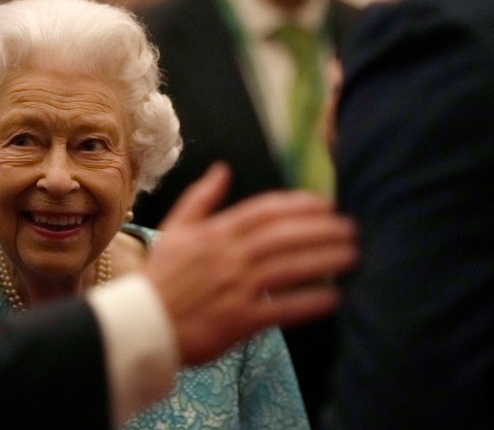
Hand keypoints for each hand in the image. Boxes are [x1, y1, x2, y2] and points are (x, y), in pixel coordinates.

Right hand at [143, 162, 357, 365]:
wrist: (141, 325)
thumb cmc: (160, 277)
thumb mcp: (175, 230)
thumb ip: (201, 198)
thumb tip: (222, 169)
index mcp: (214, 233)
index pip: (264, 211)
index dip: (299, 205)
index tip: (326, 204)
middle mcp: (228, 257)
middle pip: (283, 236)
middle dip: (321, 229)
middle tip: (351, 228)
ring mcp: (235, 288)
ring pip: (288, 268)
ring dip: (324, 259)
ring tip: (352, 254)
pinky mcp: (240, 321)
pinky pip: (282, 310)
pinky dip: (309, 303)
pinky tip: (334, 298)